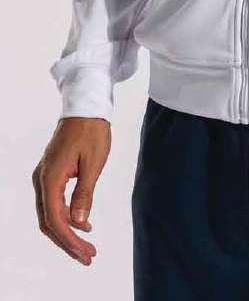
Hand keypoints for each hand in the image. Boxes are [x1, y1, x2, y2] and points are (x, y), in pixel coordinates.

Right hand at [32, 116, 110, 265]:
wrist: (85, 105)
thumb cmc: (92, 130)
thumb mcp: (93, 162)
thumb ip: (84, 194)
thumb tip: (78, 223)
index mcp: (50, 177)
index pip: (55, 219)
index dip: (69, 240)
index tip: (86, 253)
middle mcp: (42, 179)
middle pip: (49, 221)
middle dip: (68, 242)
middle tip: (88, 257)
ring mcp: (44, 176)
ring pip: (50, 214)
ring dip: (67, 232)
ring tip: (86, 247)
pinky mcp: (51, 173)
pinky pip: (53, 203)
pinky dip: (65, 218)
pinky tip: (83, 225)